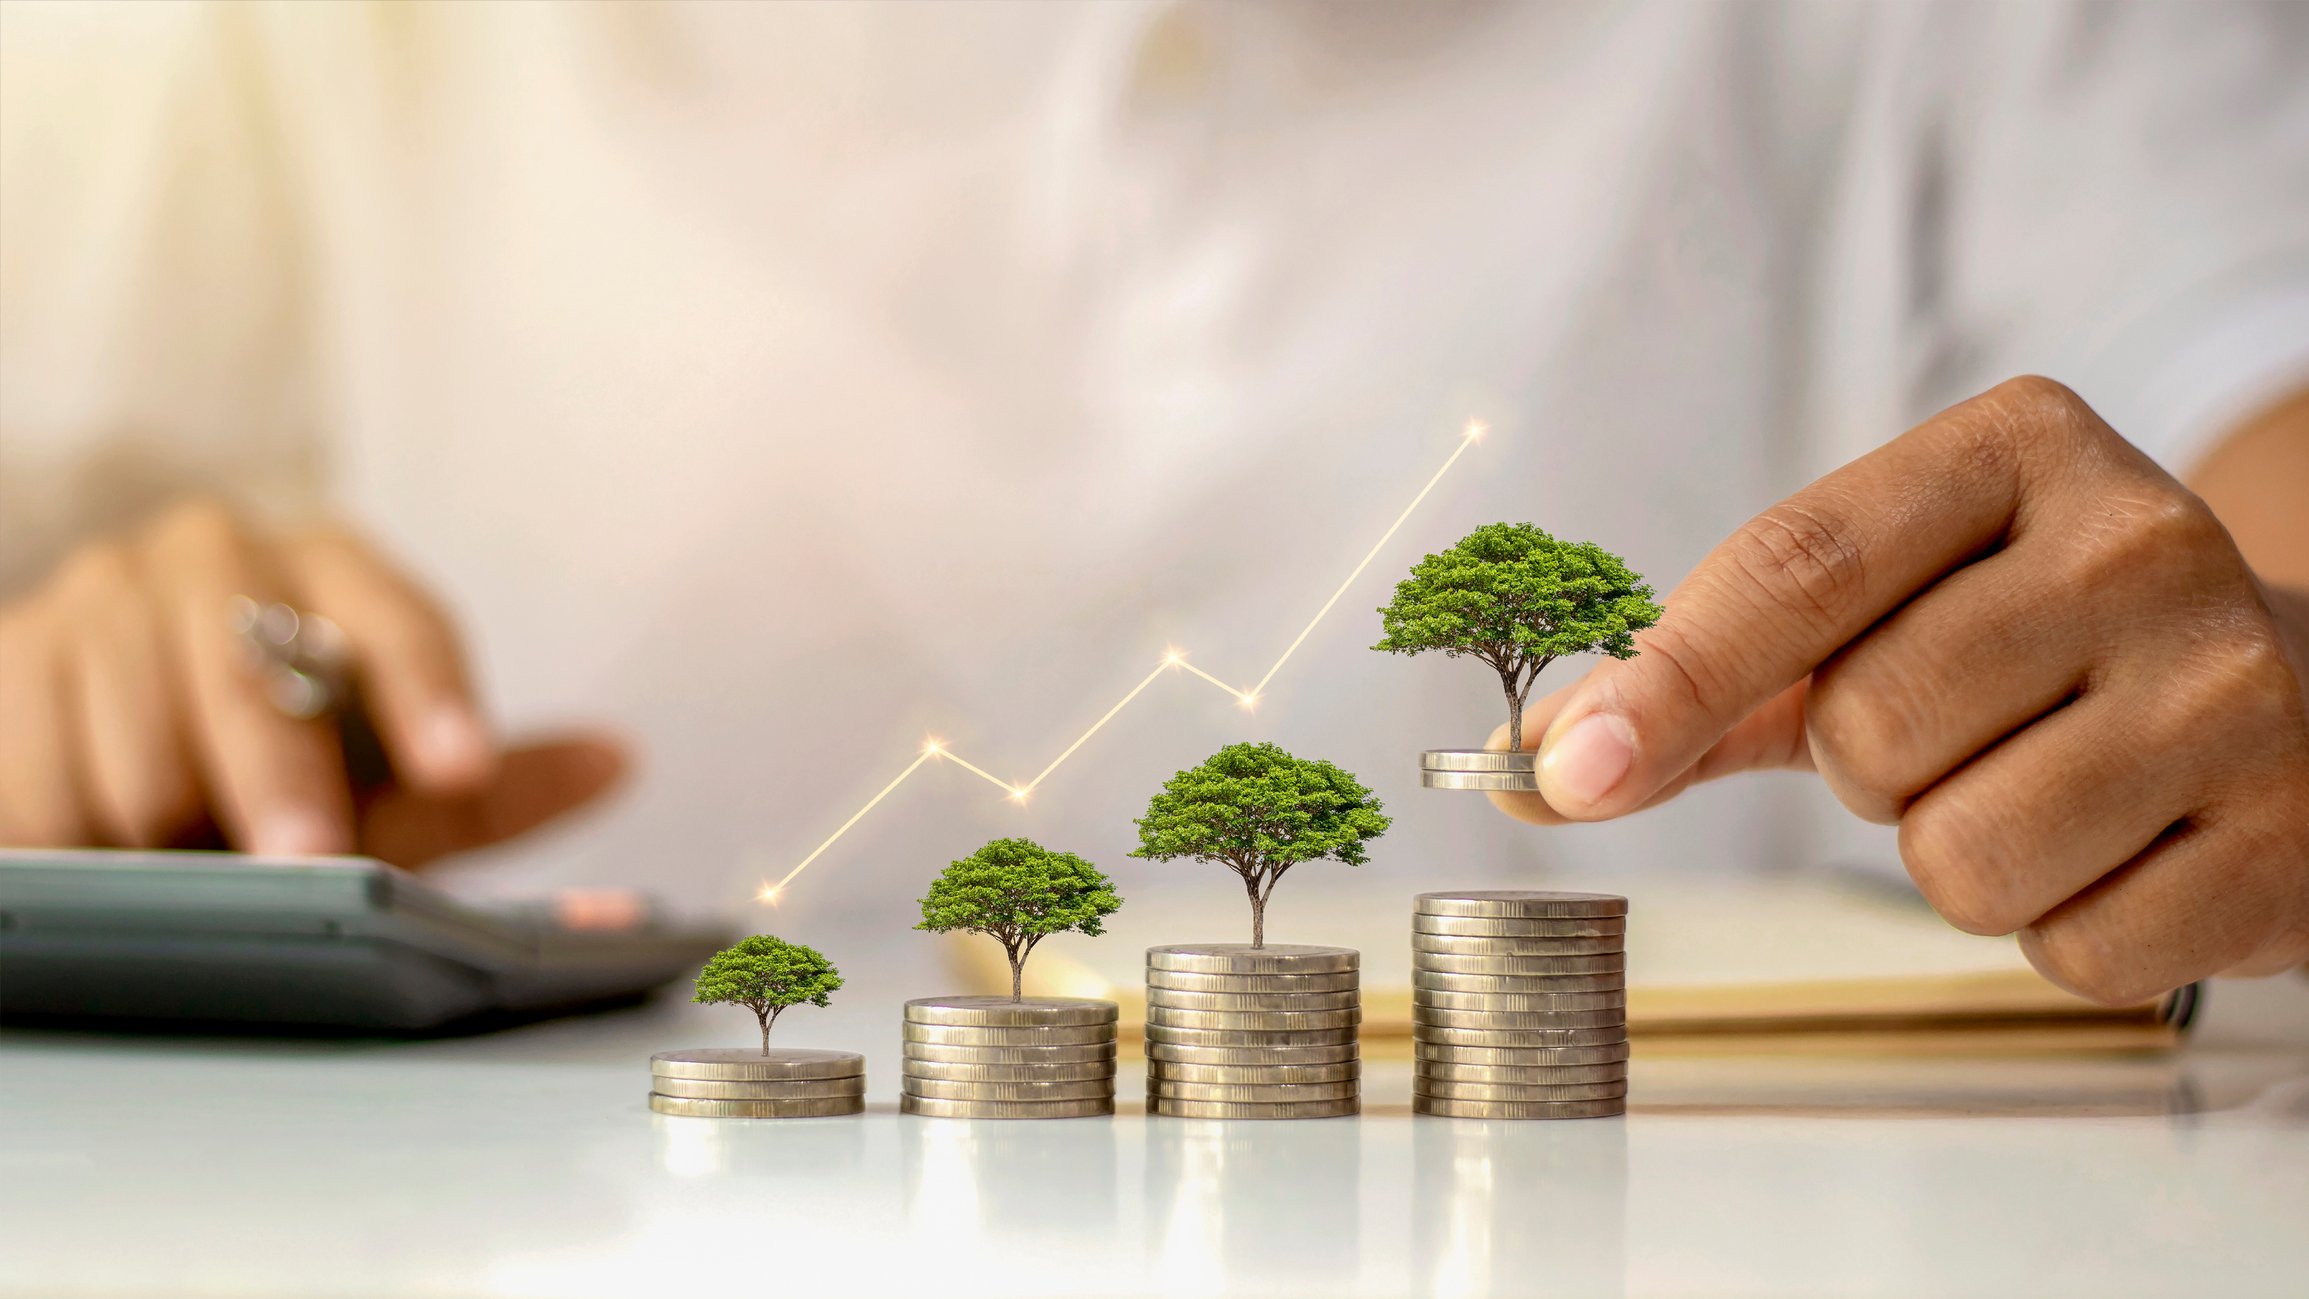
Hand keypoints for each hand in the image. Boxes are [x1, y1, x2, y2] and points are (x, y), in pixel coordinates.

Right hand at [0, 500, 625, 866]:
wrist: (108, 721)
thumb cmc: (280, 758)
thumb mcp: (388, 779)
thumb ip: (491, 786)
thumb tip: (616, 762)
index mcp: (334, 569)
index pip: (399, 623)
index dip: (430, 698)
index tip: (460, 768)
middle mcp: (218, 554)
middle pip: (250, 671)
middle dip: (282, 779)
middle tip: (310, 861)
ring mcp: (104, 594)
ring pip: (139, 729)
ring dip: (169, 824)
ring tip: (189, 871)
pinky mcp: (12, 653)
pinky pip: (40, 766)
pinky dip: (75, 834)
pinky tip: (102, 863)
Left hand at [1491, 377, 2308, 1003]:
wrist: (2306, 703)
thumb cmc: (2044, 652)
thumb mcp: (1892, 612)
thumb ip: (1715, 679)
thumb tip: (1539, 764)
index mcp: (2018, 451)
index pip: (1799, 563)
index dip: (1667, 677)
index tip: (1563, 769)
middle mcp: (2139, 544)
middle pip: (1869, 729)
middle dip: (1872, 772)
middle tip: (1960, 737)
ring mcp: (2228, 691)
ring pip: (1959, 856)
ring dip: (1959, 860)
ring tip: (2045, 791)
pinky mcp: (2285, 838)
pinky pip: (2067, 947)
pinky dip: (2063, 927)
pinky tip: (2126, 851)